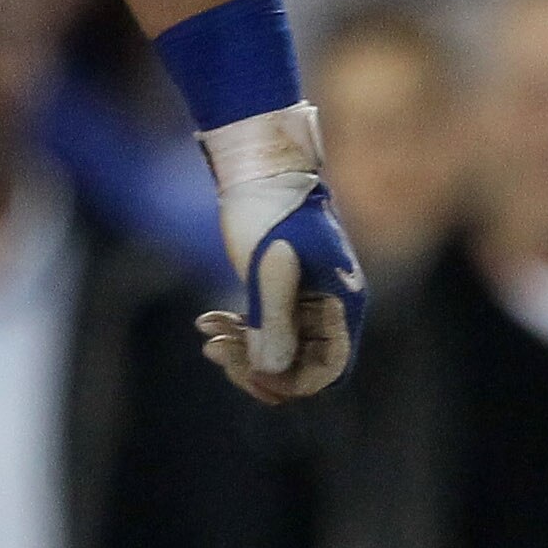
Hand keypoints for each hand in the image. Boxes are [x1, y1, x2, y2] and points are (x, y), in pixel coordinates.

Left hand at [193, 102, 364, 402]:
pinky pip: (264, 328)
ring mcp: (306, 299)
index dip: (293, 383)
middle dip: (258, 366)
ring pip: (278, 349)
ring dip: (242, 350)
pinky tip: (206, 321)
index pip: (329, 369)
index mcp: (342, 302)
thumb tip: (271, 374)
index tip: (253, 374)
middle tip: (217, 351)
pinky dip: (238, 330)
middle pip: (300, 366)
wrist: (259, 165)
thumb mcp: (270, 268)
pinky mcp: (282, 289)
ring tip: (207, 337)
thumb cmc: (271, 210)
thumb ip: (273, 323)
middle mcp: (330, 307)